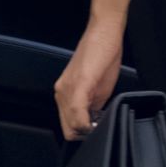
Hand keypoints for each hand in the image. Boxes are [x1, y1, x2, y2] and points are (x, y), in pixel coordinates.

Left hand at [54, 19, 123, 141]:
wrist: (105, 32)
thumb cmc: (102, 56)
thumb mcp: (97, 88)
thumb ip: (91, 107)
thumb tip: (94, 124)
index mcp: (64, 93)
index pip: (67, 126)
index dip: (83, 133)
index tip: (97, 130)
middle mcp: (61, 92)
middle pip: (68, 130)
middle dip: (85, 134)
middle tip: (100, 127)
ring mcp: (68, 89)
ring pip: (72, 127)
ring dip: (88, 129)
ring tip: (101, 120)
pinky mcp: (79, 84)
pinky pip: (78, 115)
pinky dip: (88, 123)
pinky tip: (98, 119)